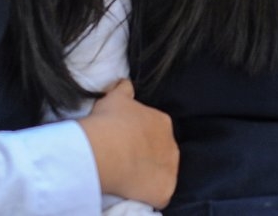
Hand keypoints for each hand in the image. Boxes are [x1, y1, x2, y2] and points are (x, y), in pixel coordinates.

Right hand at [77, 79, 177, 207]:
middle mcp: (172, 144)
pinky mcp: (165, 189)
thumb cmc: (109, 121)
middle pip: (161, 152)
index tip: (125, 143)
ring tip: (128, 176)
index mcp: (163, 122)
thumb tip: (124, 82)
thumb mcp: (115, 97)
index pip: (155, 131)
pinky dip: (150, 194)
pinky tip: (135, 191)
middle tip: (125, 160)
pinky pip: (161, 193)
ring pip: (162, 173)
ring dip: (149, 175)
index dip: (139, 138)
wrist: (105, 149)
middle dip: (147, 156)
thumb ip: (123, 89)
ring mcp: (171, 168)